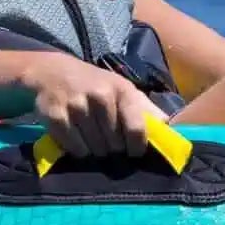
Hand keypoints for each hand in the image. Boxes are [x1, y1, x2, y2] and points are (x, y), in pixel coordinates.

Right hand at [28, 55, 158, 158]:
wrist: (54, 71)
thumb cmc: (96, 84)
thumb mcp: (123, 89)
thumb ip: (147, 110)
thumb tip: (171, 129)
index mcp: (122, 90)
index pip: (136, 129)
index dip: (137, 147)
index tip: (133, 152)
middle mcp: (101, 96)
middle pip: (115, 144)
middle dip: (113, 148)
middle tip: (107, 139)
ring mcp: (77, 106)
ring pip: (95, 149)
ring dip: (95, 150)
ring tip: (92, 136)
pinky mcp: (56, 117)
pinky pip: (75, 149)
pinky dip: (77, 149)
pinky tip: (76, 136)